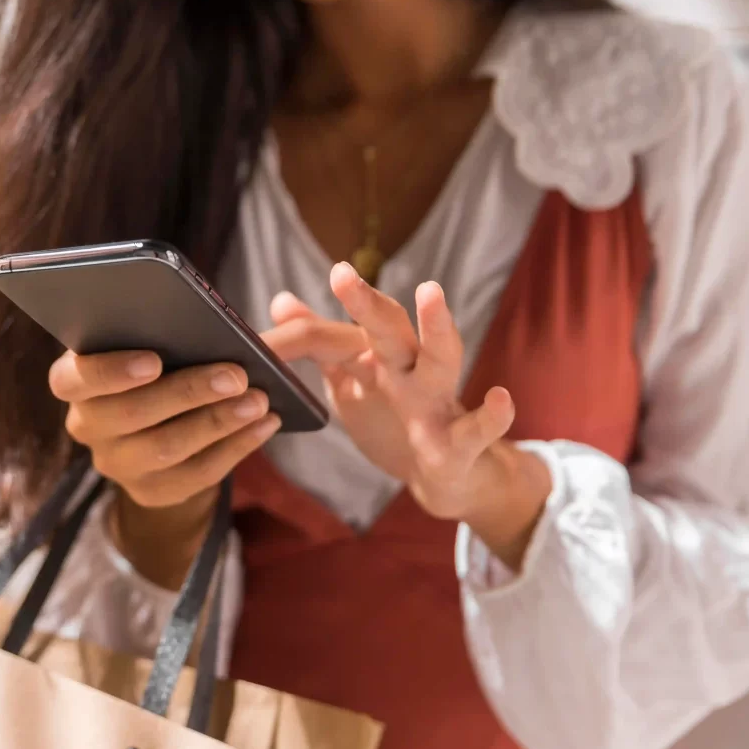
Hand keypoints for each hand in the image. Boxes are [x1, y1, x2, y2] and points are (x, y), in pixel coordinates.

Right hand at [48, 350, 280, 587]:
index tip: (155, 361)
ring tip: (258, 400)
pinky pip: (196, 474)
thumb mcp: (160, 339)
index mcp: (76, 379)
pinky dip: (236, 447)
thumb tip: (251, 313)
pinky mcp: (152, 491)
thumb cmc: (163, 360)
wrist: (163, 422)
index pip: (73, 378)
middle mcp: (88, 425)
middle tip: (236, 376)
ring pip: (166, 448)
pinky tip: (264, 424)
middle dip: (188, 393)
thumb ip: (185, 327)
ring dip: (218, 422)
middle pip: (131, 415)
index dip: (110, 372)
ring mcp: (118, 464)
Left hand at [268, 263, 551, 569]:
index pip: (331, 336)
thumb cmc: (395, 420)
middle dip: (365, 303)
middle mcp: (407, 371)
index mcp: (377, 358)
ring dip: (436, 328)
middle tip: (340, 273)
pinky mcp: (458, 445)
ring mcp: (435, 403)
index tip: (248, 337)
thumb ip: (323, 342)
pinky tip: (501, 399)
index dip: (291, 337)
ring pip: (440, 361)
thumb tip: (281, 301)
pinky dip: (490, 416)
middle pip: (388, 330)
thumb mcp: (352, 379)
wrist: (447, 475)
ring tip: (430, 292)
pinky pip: (475, 430)